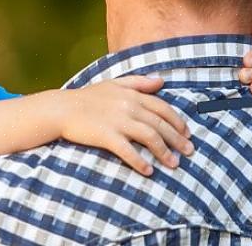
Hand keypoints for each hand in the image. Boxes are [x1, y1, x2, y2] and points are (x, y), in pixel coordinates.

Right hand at [60, 76, 192, 175]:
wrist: (61, 108)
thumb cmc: (87, 97)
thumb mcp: (113, 83)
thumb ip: (138, 82)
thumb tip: (161, 81)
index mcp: (131, 94)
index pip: (163, 108)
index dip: (177, 121)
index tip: (187, 133)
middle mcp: (128, 107)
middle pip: (160, 124)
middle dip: (178, 140)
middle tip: (190, 152)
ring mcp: (118, 121)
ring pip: (149, 137)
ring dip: (164, 152)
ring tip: (174, 164)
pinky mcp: (106, 136)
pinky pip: (128, 151)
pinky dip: (140, 162)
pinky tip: (148, 171)